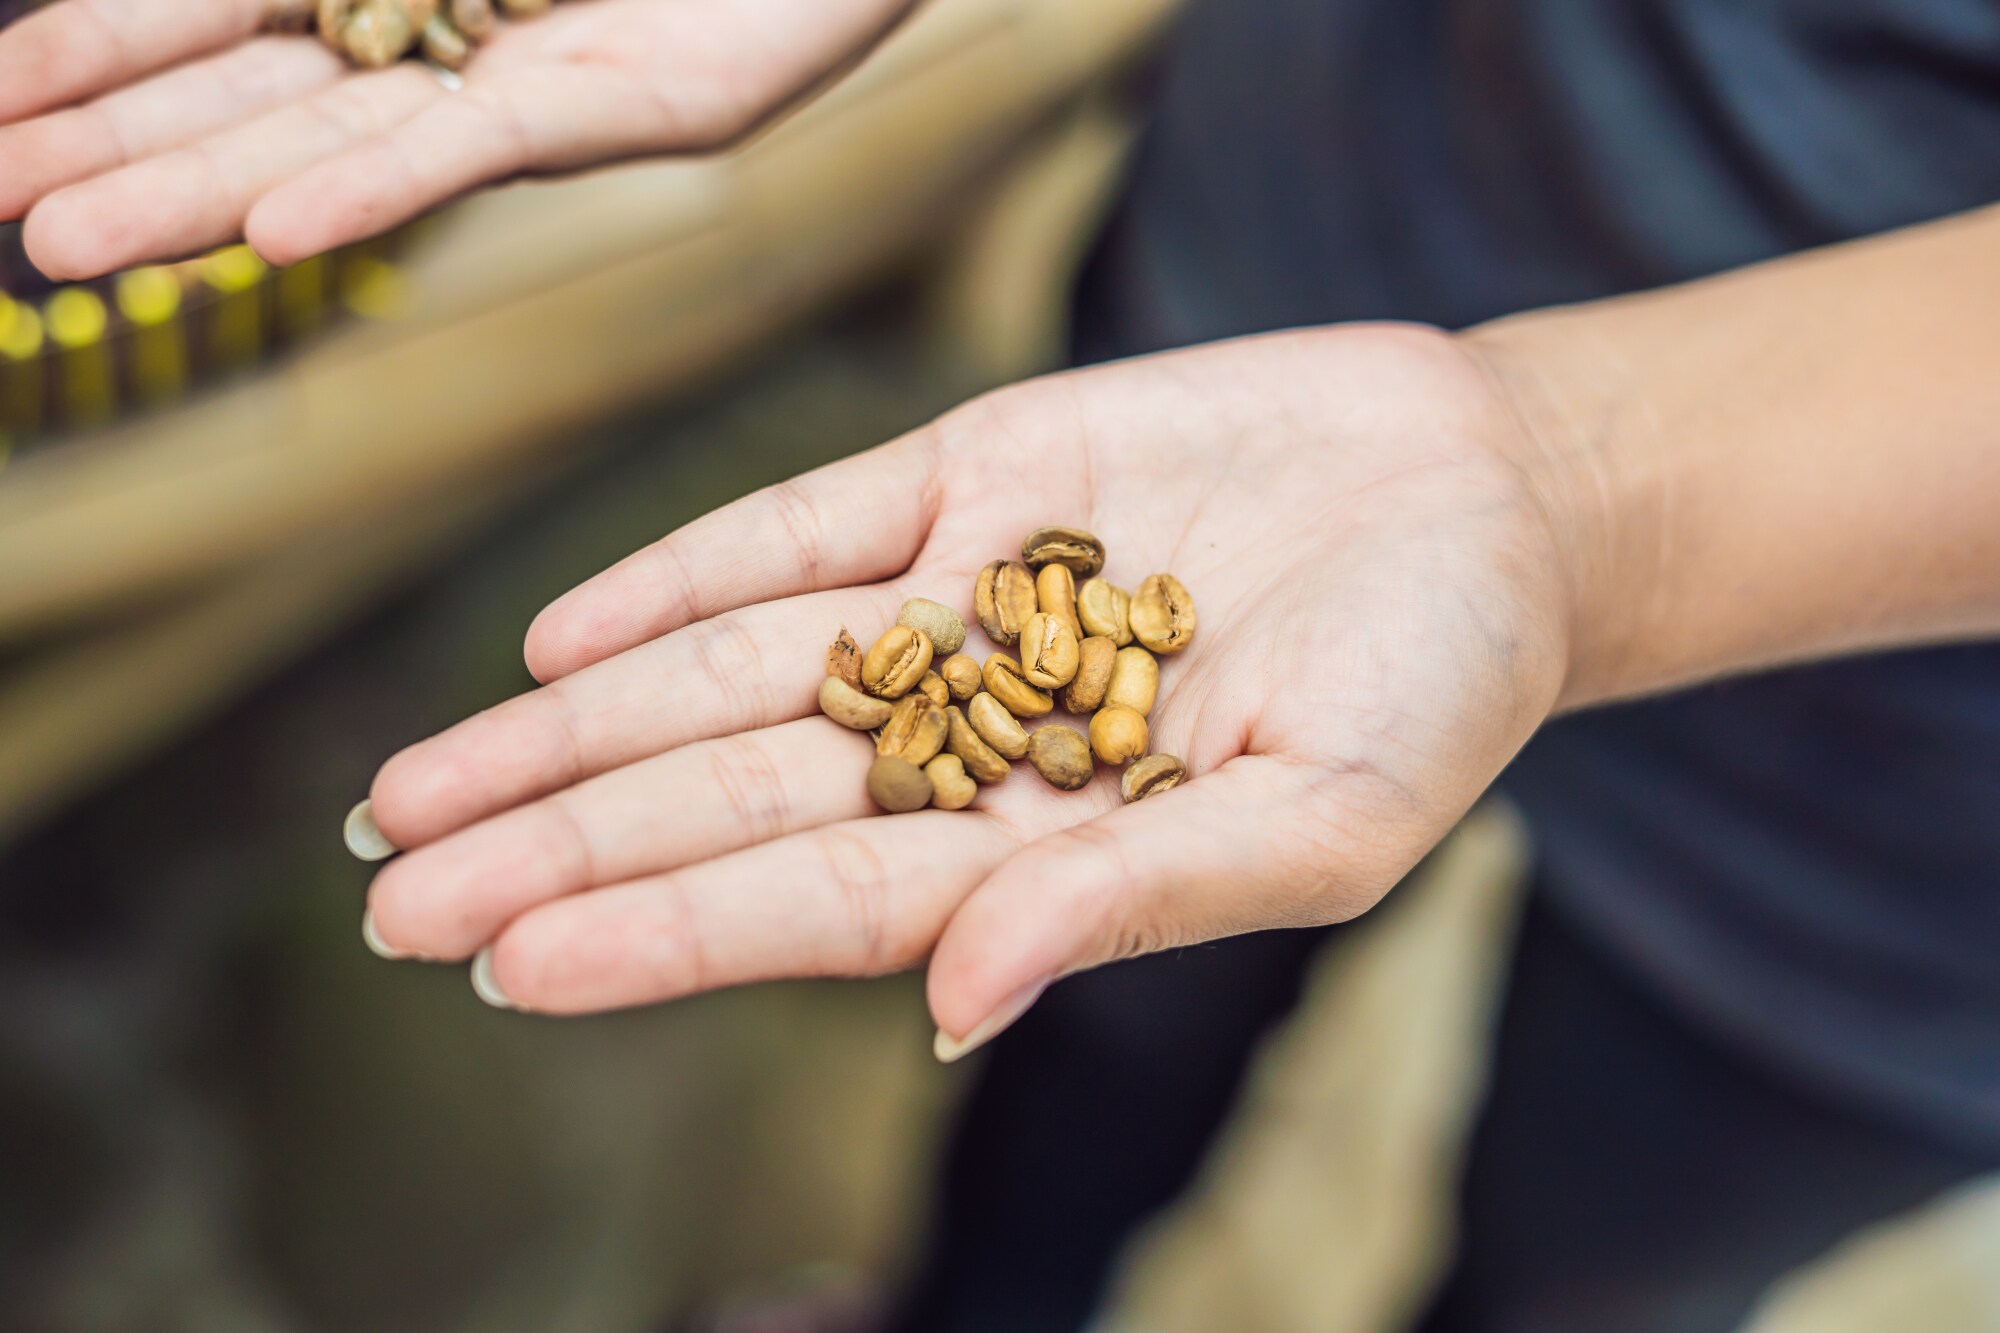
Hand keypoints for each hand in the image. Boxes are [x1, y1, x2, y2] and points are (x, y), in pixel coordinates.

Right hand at [0, 0, 915, 278]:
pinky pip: (477, 148)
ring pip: (339, 140)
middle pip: (248, 95)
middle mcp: (440, 40)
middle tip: (1, 211)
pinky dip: (374, 185)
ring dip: (201, 192)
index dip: (93, 55)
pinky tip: (276, 234)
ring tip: (74, 245)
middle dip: (113, 145)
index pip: (208, 14)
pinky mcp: (621, 105)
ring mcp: (523, 80)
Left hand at [360, 325, 1577, 1051]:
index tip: (513, 966)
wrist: (1490, 495)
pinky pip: (802, 527)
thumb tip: (962, 1004)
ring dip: (572, 727)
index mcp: (1040, 844)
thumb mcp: (1330, 822)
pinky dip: (683, 576)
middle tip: (391, 900)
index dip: (664, 933)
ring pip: (725, 672)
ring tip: (415, 791)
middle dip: (561, 847)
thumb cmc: (1445, 685)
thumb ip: (1139, 902)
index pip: (817, 901)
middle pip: (726, 800)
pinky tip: (565, 637)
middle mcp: (967, 732)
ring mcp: (957, 599)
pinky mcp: (974, 471)